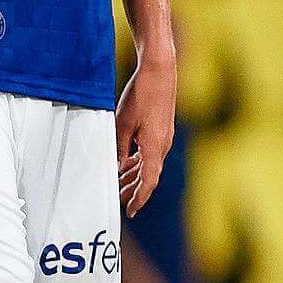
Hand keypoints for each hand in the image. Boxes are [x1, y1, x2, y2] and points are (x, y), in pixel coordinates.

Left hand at [114, 58, 176, 214]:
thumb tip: (118, 168)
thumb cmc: (141, 94)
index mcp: (155, 146)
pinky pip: (151, 153)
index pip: (149, 181)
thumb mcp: (123, 123)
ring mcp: (164, 137)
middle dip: (135, 191)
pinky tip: (128, 164)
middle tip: (120, 203)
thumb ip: (120, 148)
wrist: (160, 71)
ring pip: (150, 165)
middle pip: (150, 176)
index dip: (139, 198)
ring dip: (136, 177)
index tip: (130, 211)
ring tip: (121, 187)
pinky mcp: (162, 130)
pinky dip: (139, 163)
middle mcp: (163, 145)